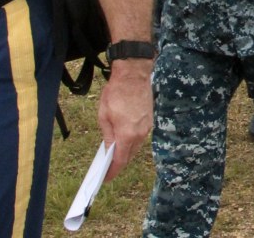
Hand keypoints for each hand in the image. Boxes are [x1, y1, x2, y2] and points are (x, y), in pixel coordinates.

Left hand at [96, 59, 151, 180]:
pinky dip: (131, 141)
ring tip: (114, 153)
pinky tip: (123, 138)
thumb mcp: (104, 116)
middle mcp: (140, 134)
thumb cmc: (116, 93)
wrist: (133, 74)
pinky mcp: (149, 120)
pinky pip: (140, 136)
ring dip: (126, 151)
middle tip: (108, 168)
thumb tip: (109, 150)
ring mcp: (146, 127)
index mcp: (127, 135)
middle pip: (129, 155)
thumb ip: (108, 136)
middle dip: (119, 163)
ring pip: (135, 146)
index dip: (113, 171)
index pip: (120, 160)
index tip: (106, 178)